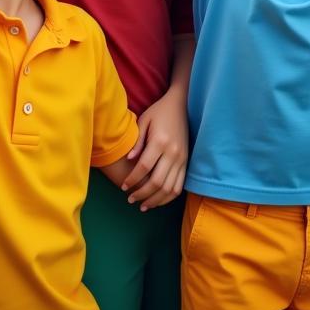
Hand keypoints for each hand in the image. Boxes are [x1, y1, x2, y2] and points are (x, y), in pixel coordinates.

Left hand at [120, 91, 187, 210]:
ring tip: (143, 205)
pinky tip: (157, 200)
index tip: (123, 187)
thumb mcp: (144, 120)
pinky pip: (179, 185)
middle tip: (130, 199)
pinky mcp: (186, 162)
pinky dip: (168, 197)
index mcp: (160, 141)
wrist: (181, 105)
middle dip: (142, 194)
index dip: (132, 180)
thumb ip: (137, 141)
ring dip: (155, 200)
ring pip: (169, 188)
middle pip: (157, 182)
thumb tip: (129, 160)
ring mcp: (182, 159)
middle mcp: (173, 152)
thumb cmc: (159, 111)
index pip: (144, 168)